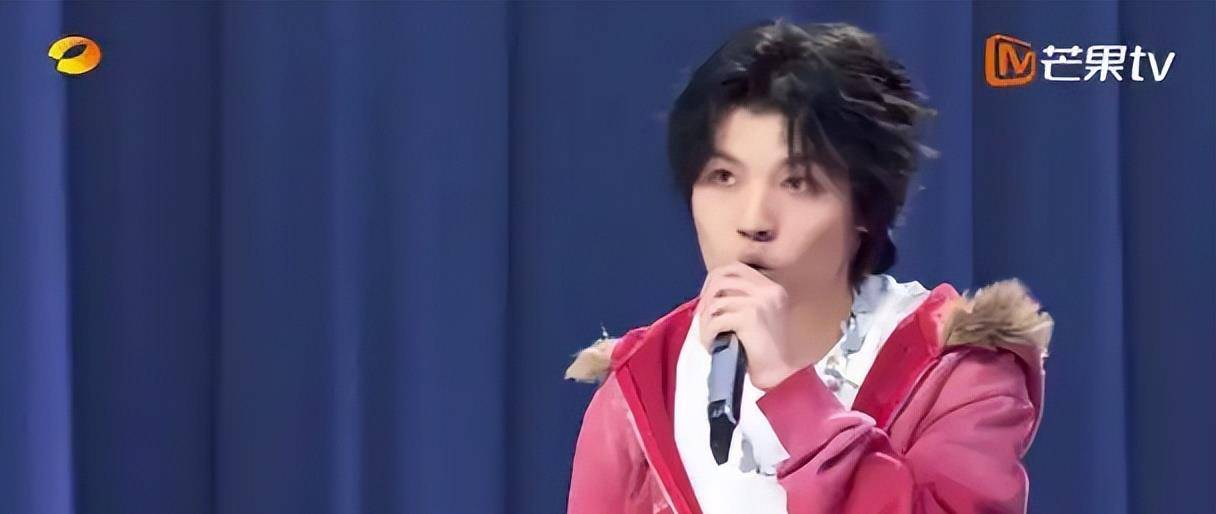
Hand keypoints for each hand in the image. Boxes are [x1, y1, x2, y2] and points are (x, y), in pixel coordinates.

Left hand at [696, 261, 802, 389]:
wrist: (776, 372)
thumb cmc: (763, 348)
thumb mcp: (758, 314)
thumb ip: (740, 298)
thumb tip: (707, 290)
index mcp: (772, 287)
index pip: (735, 267)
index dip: (713, 280)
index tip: (707, 300)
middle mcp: (768, 290)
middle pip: (721, 279)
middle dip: (705, 298)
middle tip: (701, 318)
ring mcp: (760, 302)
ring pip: (715, 302)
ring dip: (705, 322)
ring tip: (708, 337)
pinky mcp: (750, 317)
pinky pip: (716, 320)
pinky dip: (708, 334)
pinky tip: (711, 345)